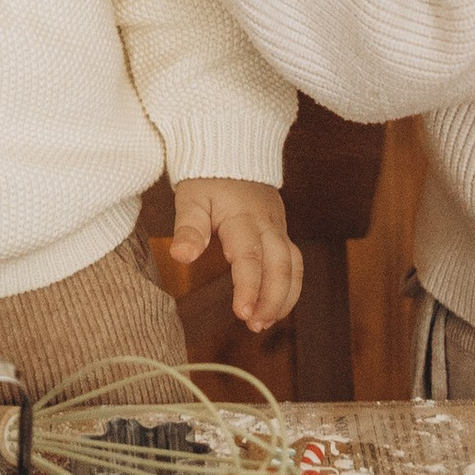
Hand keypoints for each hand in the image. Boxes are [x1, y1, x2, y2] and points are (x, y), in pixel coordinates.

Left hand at [168, 179, 301, 334]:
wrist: (232, 148)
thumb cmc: (207, 176)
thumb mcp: (191, 197)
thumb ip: (189, 227)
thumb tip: (181, 257)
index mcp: (243, 216)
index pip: (250, 257)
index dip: (249, 287)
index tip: (242, 314)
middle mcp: (267, 223)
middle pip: (281, 265)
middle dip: (272, 299)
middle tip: (254, 325)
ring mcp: (278, 227)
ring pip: (294, 266)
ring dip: (283, 297)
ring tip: (264, 323)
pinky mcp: (281, 232)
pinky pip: (294, 262)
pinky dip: (288, 287)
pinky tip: (272, 307)